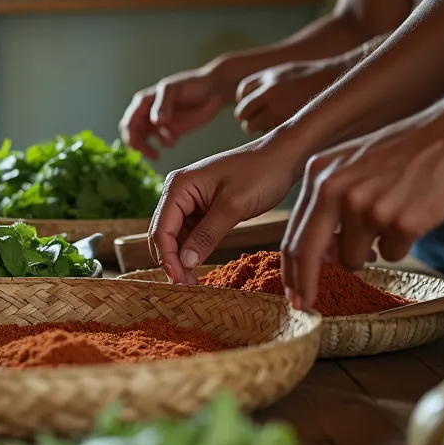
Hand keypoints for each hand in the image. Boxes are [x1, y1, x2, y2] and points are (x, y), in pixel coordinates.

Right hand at [118, 57, 244, 159]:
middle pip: (134, 133)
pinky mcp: (172, 129)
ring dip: (148, 148)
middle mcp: (148, 111)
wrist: (214, 89)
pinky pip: (161, 141)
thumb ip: (163, 103)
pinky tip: (173, 142)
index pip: (129, 122)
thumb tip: (155, 121)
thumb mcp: (175, 89)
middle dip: (138, 145)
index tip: (138, 147)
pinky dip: (163, 144)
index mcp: (144, 101)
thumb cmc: (193, 84)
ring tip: (157, 155)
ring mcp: (159, 121)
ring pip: (144, 139)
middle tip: (150, 154)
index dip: (130, 136)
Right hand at [150, 136, 304, 284]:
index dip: (167, 259)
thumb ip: (207, 235)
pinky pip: (190, 233)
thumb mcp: (233, 206)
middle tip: (187, 287)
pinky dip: (192, 251)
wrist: (282, 157)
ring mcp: (189, 200)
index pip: (161, 229)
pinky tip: (199, 266)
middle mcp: (177, 192)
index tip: (180, 282)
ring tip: (193, 281)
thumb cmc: (260, 172)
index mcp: (178, 186)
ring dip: (181, 259)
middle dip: (171, 262)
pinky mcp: (202, 208)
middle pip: (163, 234)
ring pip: (175, 237)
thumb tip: (185, 263)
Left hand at [234, 58, 349, 133]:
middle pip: (242, 112)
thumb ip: (266, 83)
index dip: (248, 100)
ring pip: (250, 127)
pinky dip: (272, 135)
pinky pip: (267, 135)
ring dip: (258, 128)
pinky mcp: (288, 125)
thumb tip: (245, 99)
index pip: (242, 92)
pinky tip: (287, 129)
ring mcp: (278, 109)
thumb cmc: (315, 79)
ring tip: (275, 126)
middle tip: (263, 120)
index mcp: (269, 77)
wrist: (343, 84)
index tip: (257, 105)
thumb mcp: (287, 71)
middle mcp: (270, 92)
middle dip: (249, 117)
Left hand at [282, 98, 443, 309]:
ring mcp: (367, 207)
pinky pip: (391, 254)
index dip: (291, 270)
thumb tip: (320, 254)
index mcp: (320, 174)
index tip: (292, 294)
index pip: (293, 233)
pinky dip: (401, 244)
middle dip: (306, 285)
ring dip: (372, 251)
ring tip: (392, 215)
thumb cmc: (405, 152)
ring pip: (354, 259)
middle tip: (307, 304)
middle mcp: (336, 190)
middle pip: (308, 254)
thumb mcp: (352, 165)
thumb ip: (328, 203)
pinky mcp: (399, 222)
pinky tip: (413, 214)